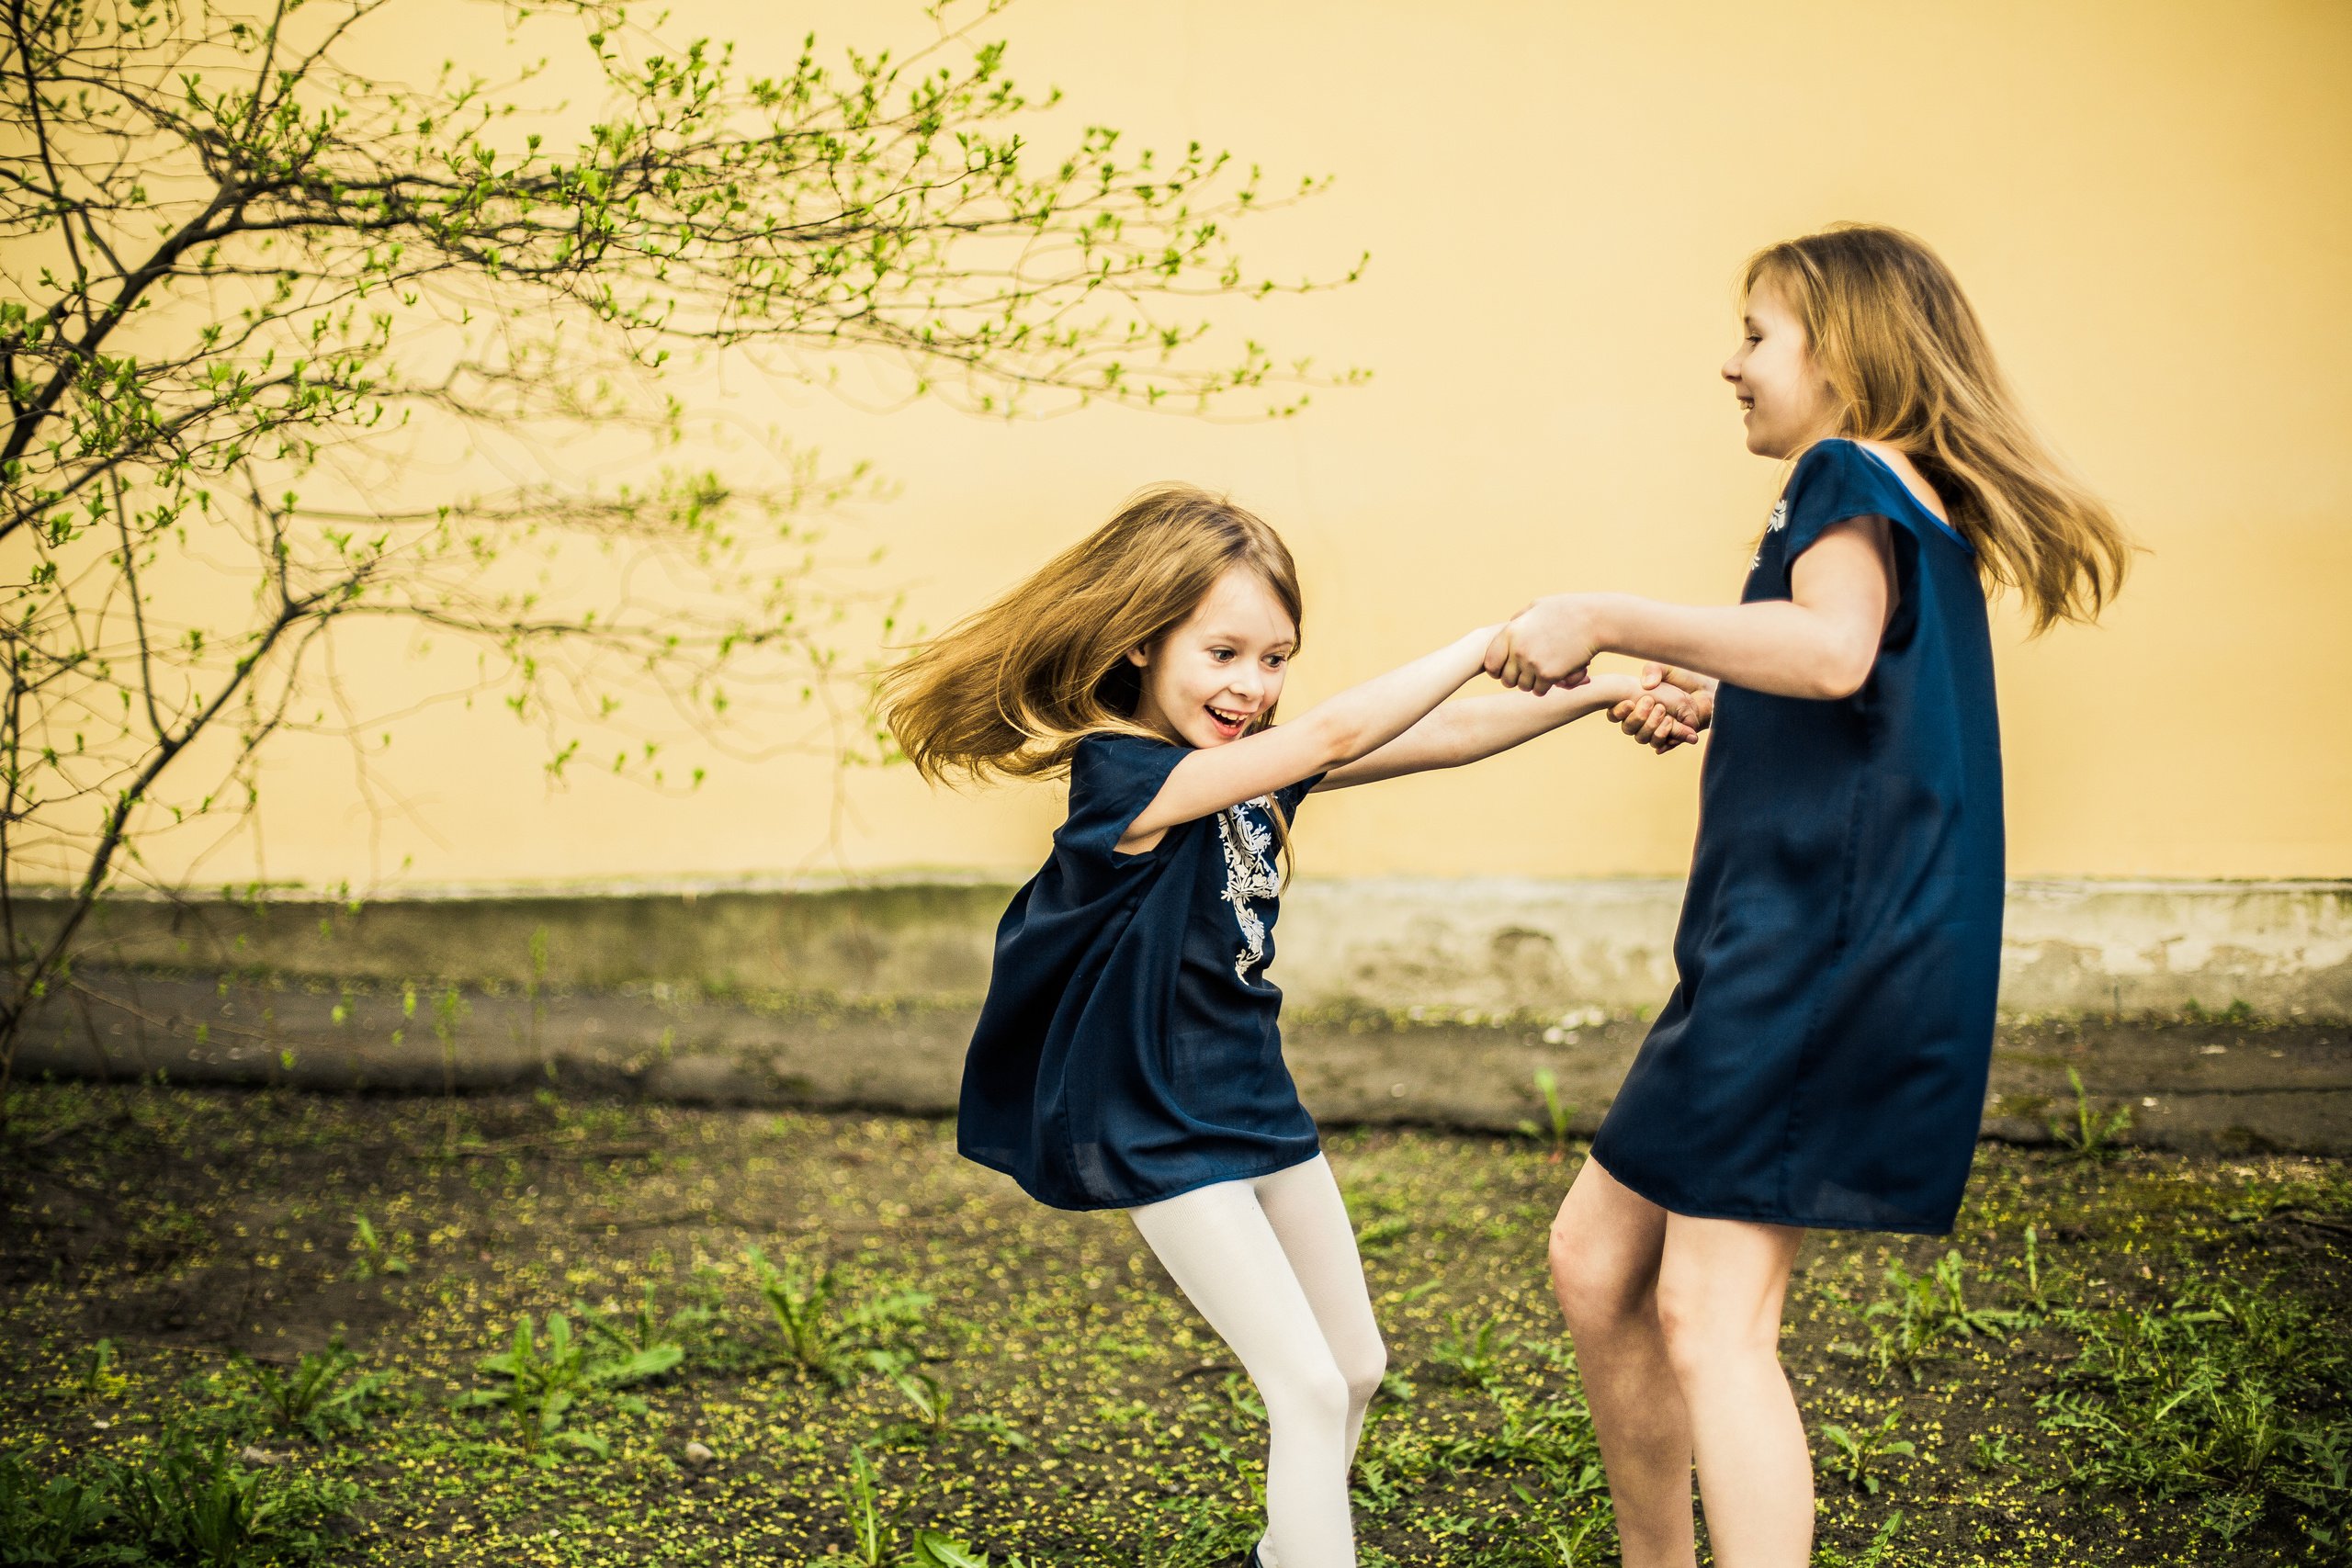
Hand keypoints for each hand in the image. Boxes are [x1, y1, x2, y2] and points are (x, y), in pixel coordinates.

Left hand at [1483, 596, 1599, 694]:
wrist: (1595, 621)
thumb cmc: (1568, 610)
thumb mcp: (1539, 607)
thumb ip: (1520, 618)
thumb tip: (1509, 624)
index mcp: (1510, 632)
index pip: (1490, 662)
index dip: (1498, 669)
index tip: (1507, 670)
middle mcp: (1517, 649)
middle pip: (1506, 679)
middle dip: (1517, 679)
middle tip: (1530, 674)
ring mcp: (1532, 663)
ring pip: (1523, 687)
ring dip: (1533, 684)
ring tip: (1544, 673)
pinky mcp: (1548, 674)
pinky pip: (1539, 691)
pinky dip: (1546, 688)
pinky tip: (1555, 677)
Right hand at [1609, 665, 1715, 753]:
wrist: (1706, 688)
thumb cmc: (1683, 677)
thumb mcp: (1666, 668)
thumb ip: (1654, 670)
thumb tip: (1647, 686)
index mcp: (1634, 703)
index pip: (1615, 714)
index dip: (1618, 712)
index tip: (1629, 702)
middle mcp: (1642, 719)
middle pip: (1629, 729)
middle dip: (1639, 718)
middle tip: (1654, 704)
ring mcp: (1656, 729)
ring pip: (1644, 739)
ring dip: (1653, 729)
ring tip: (1668, 717)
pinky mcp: (1672, 738)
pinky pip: (1663, 745)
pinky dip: (1666, 741)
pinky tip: (1671, 730)